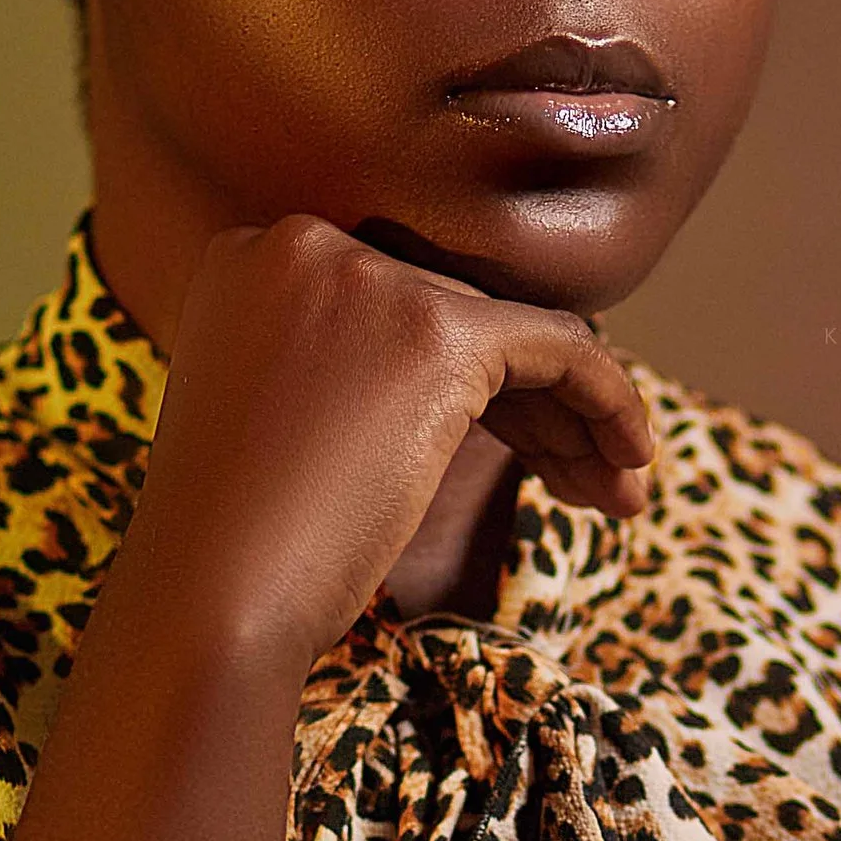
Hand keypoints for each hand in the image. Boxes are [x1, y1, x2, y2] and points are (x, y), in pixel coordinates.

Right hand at [116, 213, 655, 670]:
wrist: (211, 596)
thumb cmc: (232, 544)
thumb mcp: (268, 419)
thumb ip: (336, 370)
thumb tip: (447, 379)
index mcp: (251, 259)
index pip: (397, 301)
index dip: (467, 380)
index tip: (507, 448)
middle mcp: (304, 245)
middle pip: (462, 315)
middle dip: (532, 405)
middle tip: (581, 483)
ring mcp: (372, 281)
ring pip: (515, 336)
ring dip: (573, 418)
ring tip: (615, 496)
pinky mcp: (437, 332)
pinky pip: (560, 349)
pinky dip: (606, 399)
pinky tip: (628, 460)